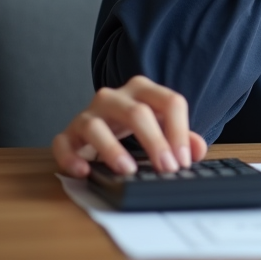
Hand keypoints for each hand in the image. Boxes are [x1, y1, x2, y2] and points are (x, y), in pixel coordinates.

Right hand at [52, 75, 208, 177]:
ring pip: (95, 125)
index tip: (184, 160)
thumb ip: (181, 137)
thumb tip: (197, 150)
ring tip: (128, 170)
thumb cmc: (133, 126)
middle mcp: (114, 97)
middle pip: (137, 112)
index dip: (180, 131)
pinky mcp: (68, 134)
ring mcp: (88, 114)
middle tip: (167, 168)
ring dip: (112, 149)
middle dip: (155, 141)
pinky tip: (84, 171)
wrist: (97, 128)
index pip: (169, 102)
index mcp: (143, 90)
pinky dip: (70, 157)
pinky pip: (63, 143)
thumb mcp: (161, 128)